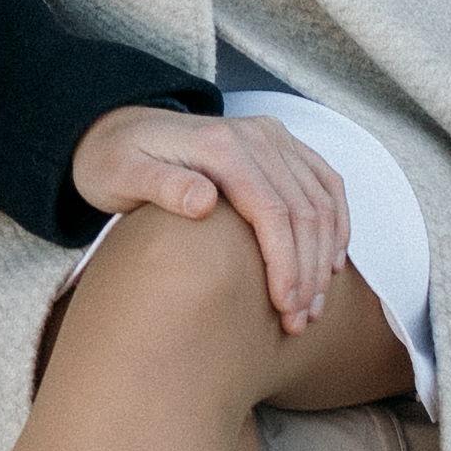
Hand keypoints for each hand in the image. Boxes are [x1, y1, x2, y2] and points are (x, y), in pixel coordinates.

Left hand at [66, 102, 354, 332]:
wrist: (116, 129)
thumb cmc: (114, 161)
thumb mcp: (119, 175)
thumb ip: (161, 186)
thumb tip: (205, 202)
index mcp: (221, 145)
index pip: (272, 211)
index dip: (286, 263)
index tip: (285, 307)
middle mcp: (255, 135)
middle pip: (304, 210)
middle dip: (308, 271)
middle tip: (300, 321)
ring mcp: (271, 136)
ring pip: (321, 200)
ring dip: (325, 255)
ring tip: (313, 306)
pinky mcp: (279, 144)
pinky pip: (325, 181)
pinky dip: (336, 222)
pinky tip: (332, 261)